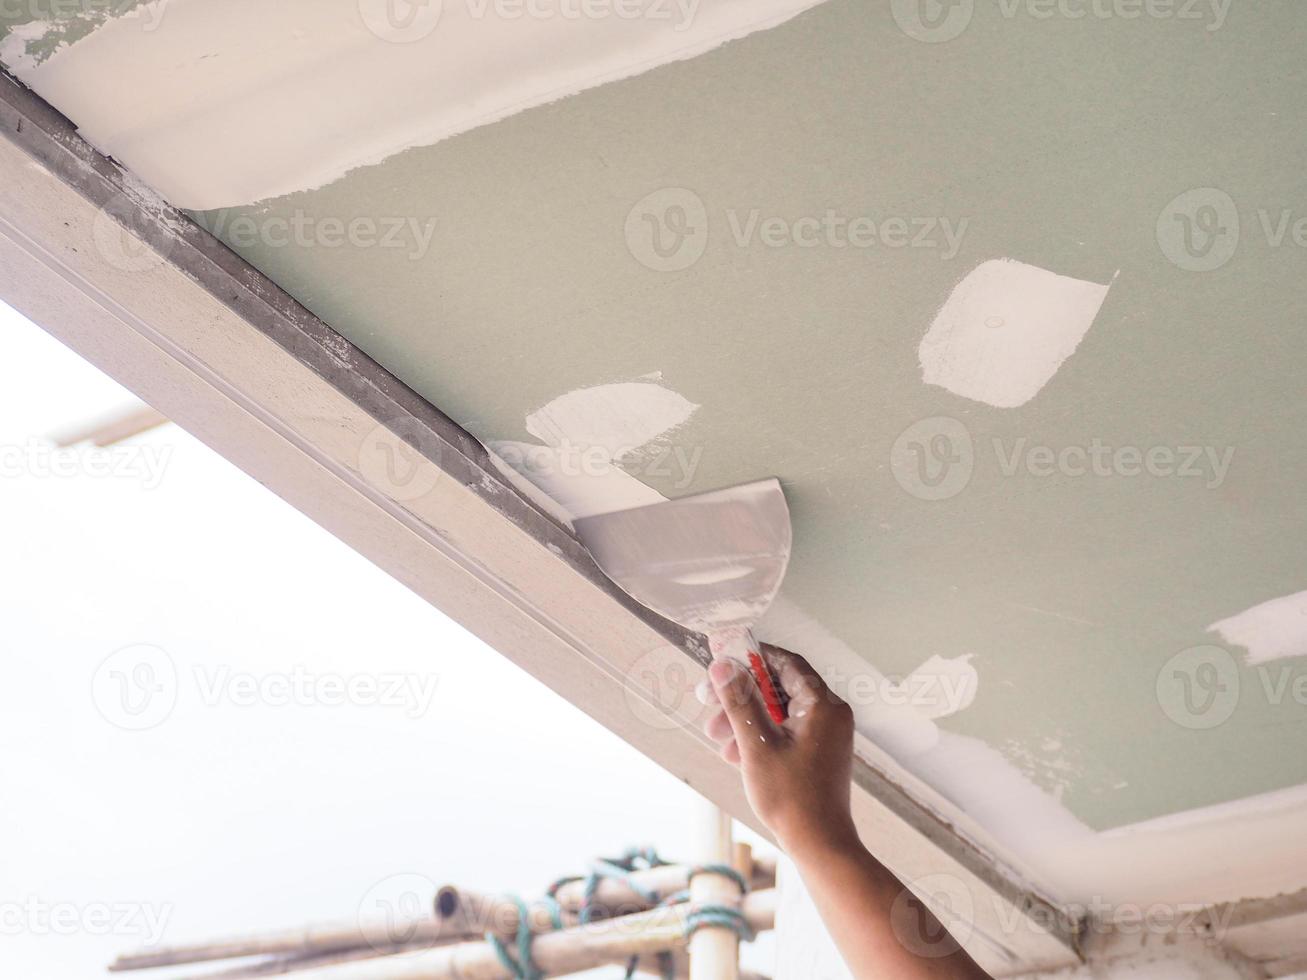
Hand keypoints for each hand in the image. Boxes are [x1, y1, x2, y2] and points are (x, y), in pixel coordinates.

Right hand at [699, 645, 857, 853]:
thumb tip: (722, 666)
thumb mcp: (756, 745)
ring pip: (779, 711)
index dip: (751, 658)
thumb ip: (739, 701)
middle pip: (778, 687)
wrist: (819, 845)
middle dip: (741, 695)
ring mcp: (827, 734)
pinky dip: (760, 736)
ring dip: (746, 719)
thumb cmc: (793, 799)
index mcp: (823, 705)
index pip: (785, 662)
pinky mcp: (819, 751)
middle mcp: (830, 714)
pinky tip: (735, 753)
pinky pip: (786, 730)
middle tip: (709, 702)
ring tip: (718, 737)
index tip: (722, 660)